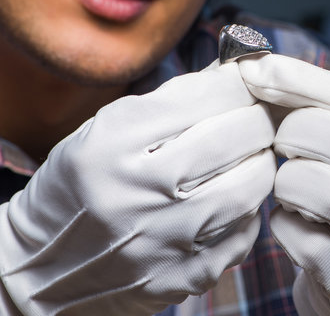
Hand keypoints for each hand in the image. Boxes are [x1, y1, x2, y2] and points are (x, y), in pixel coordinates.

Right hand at [0, 60, 275, 315]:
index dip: (237, 82)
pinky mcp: (186, 275)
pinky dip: (248, 208)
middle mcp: (142, 191)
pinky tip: (232, 198)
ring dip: (261, 161)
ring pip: (252, 185)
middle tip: (256, 116)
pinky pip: (244, 231)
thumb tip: (228, 77)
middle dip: (258, 117)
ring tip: (249, 154)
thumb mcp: (102, 132)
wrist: (45, 269)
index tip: (244, 81)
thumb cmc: (79, 189)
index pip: (205, 95)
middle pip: (238, 135)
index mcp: (113, 144)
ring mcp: (167, 238)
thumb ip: (166, 102)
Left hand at [239, 54, 329, 315]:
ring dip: (286, 183)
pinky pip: (296, 234)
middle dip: (289, 135)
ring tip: (299, 189)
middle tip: (287, 145)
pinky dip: (285, 225)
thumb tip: (265, 70)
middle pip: (324, 134)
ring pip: (306, 183)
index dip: (295, 80)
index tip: (253, 69)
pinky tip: (301, 224)